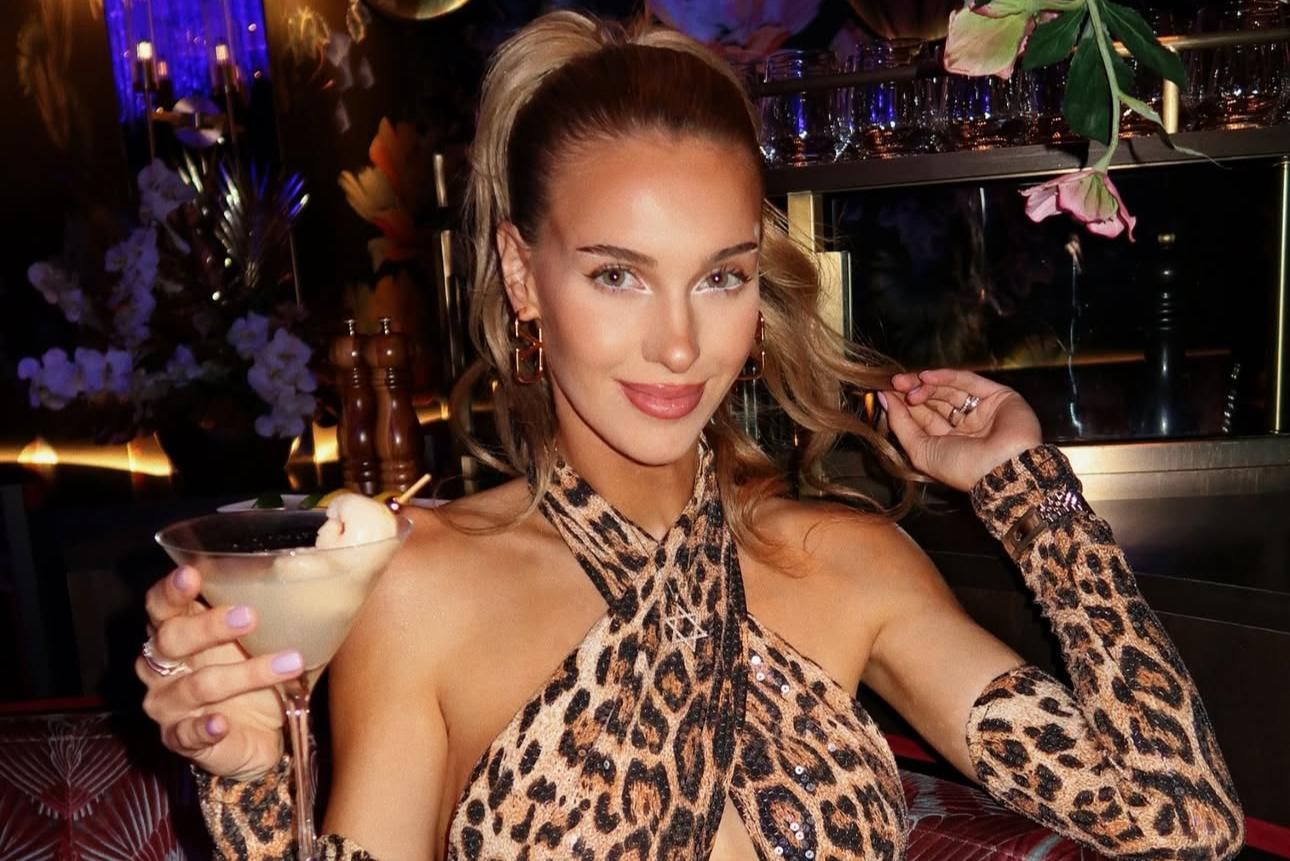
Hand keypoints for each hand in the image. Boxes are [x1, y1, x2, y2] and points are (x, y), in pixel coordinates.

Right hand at [137, 566, 303, 781]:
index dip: (171, 590)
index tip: (192, 574)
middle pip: (171, 639)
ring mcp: (167, 705)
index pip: (160, 605)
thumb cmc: (252, 675)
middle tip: (249, 616)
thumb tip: (315, 577)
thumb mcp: (259, 641)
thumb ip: (265, 611)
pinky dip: (204, 728)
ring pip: (196, 685)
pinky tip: (222, 723)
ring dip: (244, 674)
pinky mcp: (180, 739)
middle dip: (208, 626)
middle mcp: (161, 666)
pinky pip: (186, 734)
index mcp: (176, 632)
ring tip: (289, 664)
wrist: (257, 735)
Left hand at [880, 367, 1042, 492]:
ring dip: (926, 385)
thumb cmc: (962, 468)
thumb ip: (901, 424)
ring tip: (906, 383)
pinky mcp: (998, 395)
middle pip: (935, 401)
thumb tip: (884, 399)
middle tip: (895, 383)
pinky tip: (925, 377)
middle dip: (913, 391)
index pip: (924, 417)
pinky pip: (968, 381)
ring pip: (950, 389)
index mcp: (950, 443)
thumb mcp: (921, 450)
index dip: (904, 405)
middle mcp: (967, 427)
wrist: (1005, 469)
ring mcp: (983, 410)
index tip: (886, 392)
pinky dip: (946, 377)